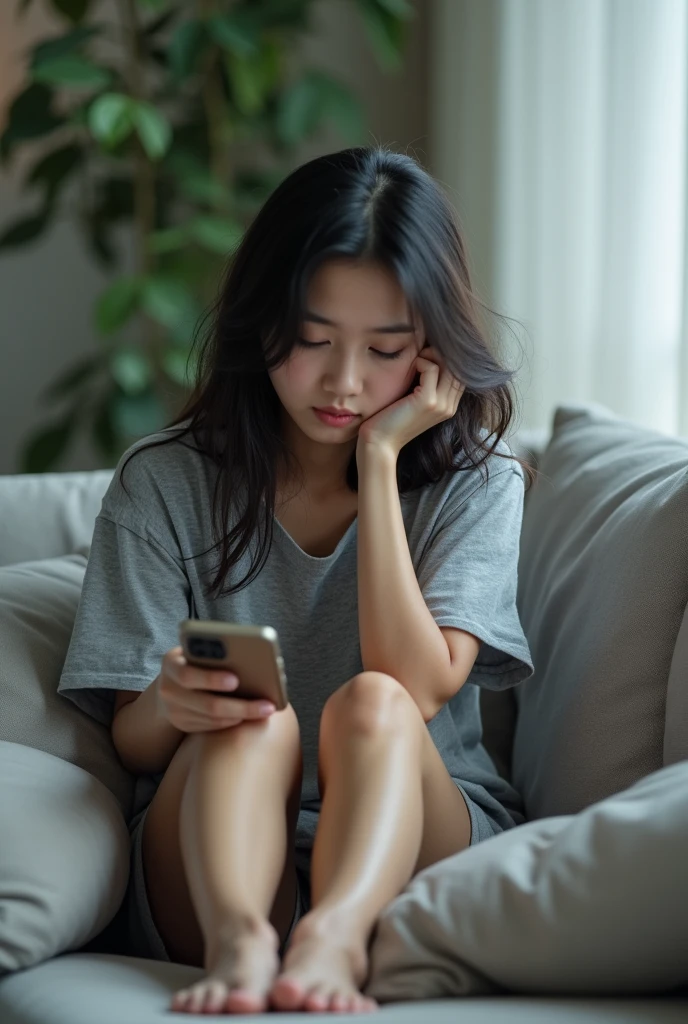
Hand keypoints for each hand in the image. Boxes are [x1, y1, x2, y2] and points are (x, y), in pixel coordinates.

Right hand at [156, 646, 276, 732]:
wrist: (169, 682)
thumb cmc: (193, 659)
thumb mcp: (194, 651)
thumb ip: (211, 652)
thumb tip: (247, 656)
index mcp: (170, 664)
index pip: (188, 674)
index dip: (212, 678)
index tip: (236, 680)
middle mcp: (167, 689)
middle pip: (207, 704)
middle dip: (240, 705)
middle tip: (266, 704)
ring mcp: (173, 711)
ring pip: (212, 719)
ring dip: (242, 715)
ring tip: (266, 710)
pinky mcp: (182, 724)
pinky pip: (211, 726)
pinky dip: (232, 721)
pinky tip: (251, 715)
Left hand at [356, 344, 465, 457]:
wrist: (379, 443)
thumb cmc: (391, 420)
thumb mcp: (414, 401)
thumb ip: (426, 386)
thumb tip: (427, 359)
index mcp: (449, 407)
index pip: (460, 374)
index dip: (448, 359)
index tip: (428, 355)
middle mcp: (449, 406)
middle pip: (458, 368)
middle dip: (441, 354)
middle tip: (422, 353)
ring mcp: (441, 405)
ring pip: (448, 365)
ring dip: (431, 355)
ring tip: (416, 360)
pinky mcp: (427, 401)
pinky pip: (431, 368)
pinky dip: (420, 362)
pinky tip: (409, 368)